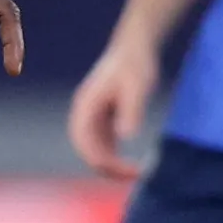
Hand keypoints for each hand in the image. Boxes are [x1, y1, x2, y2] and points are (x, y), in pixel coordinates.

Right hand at [66, 38, 158, 179]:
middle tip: (136, 176)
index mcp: (86, 106)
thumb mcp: (137, 86)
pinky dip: (114, 156)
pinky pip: (103, 144)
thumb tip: (125, 136)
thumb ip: (131, 110)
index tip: (128, 171)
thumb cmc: (136, 64)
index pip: (86, 143)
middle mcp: (84, 114)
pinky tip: (132, 163)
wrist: (134, 46)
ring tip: (136, 173)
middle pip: (87, 151)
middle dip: (108, 168)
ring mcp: (91, 116)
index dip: (104, 161)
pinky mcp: (102, 117)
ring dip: (111, 165)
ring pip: (94, 150)